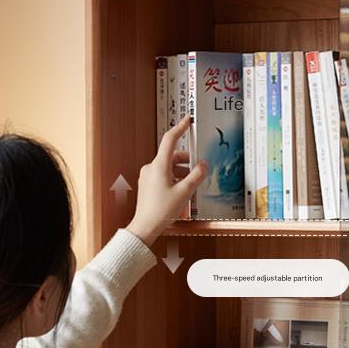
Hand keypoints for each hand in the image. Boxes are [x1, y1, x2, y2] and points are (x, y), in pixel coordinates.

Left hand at [126, 117, 207, 246]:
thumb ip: (197, 175)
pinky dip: (174, 179)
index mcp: (159, 166)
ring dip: (182, 172)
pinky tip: (180, 191)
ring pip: (169, 167)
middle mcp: (151, 168)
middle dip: (187, 162)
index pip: (170, 140)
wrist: (145, 227)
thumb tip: (203, 164)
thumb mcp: (185, 192)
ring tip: (190, 186)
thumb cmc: (161, 211)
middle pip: (173, 156)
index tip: (187, 120)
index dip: (180, 128)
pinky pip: (163, 175)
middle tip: (199, 171)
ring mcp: (147, 176)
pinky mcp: (147, 184)